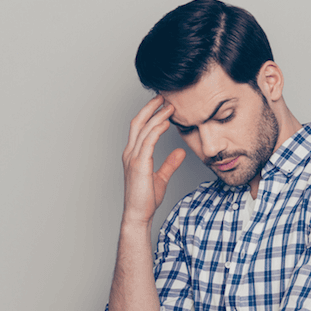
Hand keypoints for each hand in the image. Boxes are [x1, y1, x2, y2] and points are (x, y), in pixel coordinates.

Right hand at [121, 95, 186, 226]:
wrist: (138, 214)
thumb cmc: (146, 198)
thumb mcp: (161, 177)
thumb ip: (170, 163)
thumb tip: (180, 153)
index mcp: (134, 154)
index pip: (140, 128)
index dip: (149, 114)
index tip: (162, 105)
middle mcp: (130, 153)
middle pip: (138, 122)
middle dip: (150, 108)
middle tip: (163, 96)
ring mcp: (133, 158)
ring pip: (143, 129)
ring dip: (156, 116)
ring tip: (170, 106)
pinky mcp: (139, 164)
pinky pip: (148, 141)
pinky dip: (156, 130)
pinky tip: (165, 122)